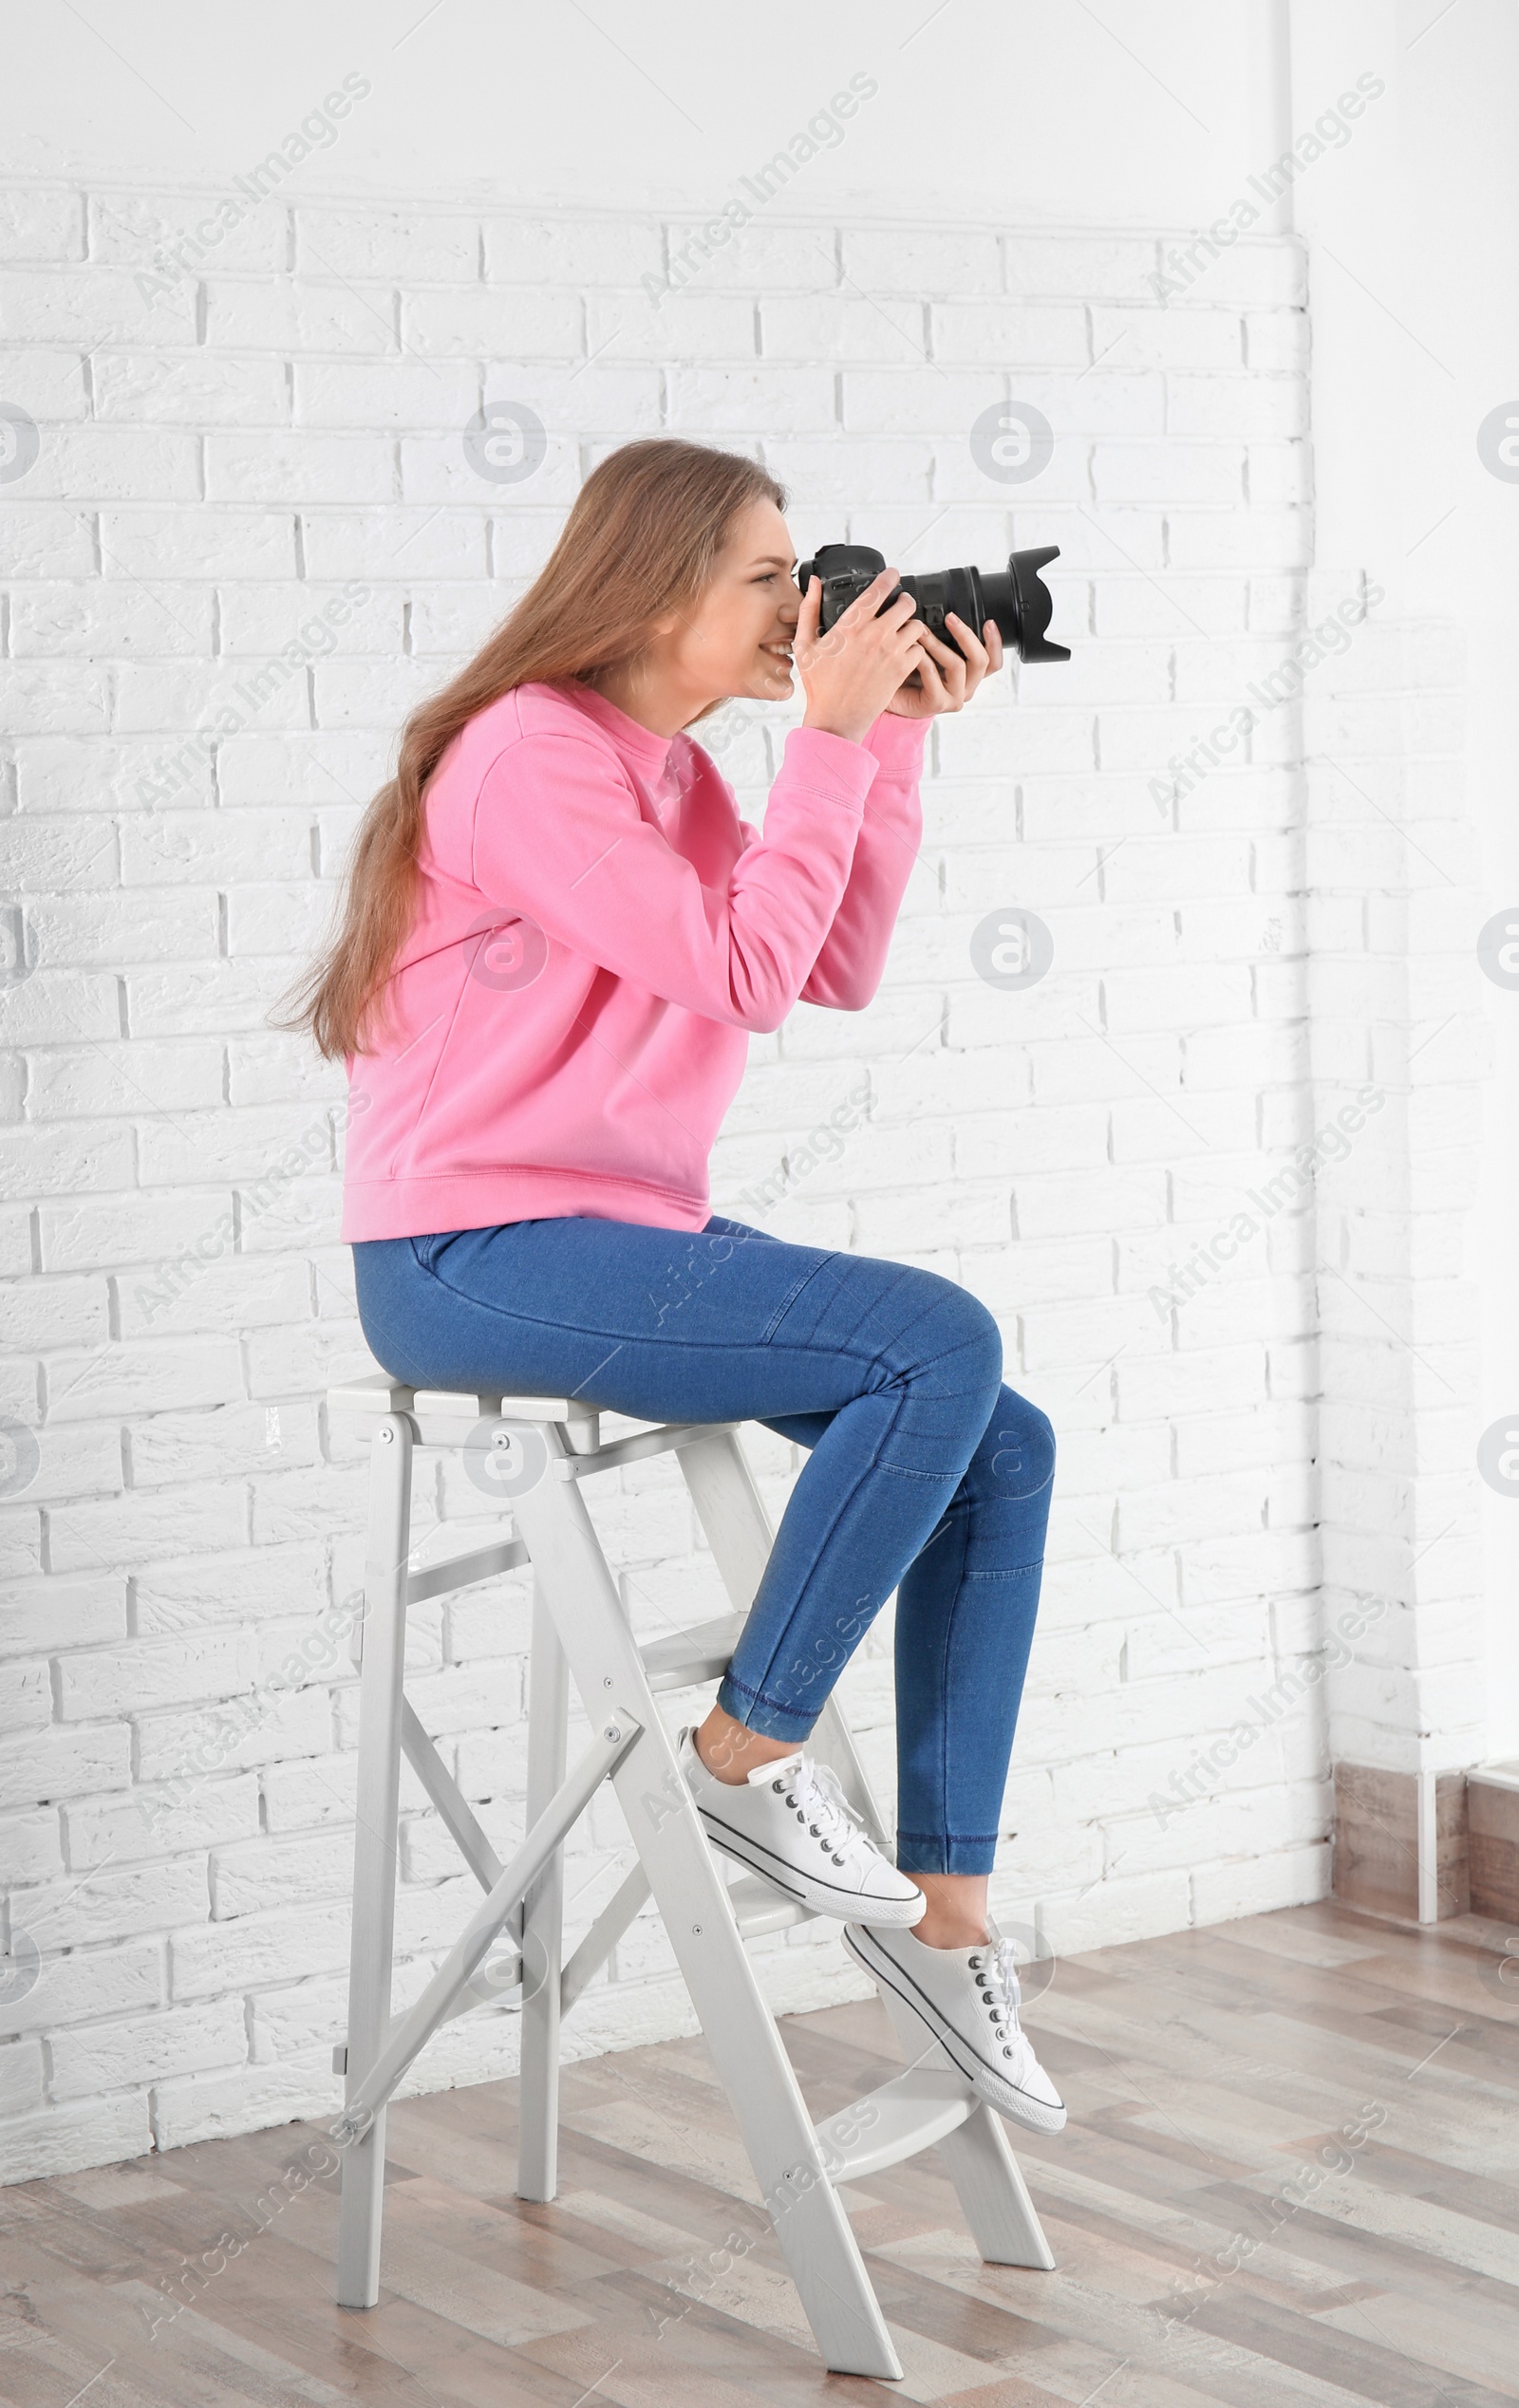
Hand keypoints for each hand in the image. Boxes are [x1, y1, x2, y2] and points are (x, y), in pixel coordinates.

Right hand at [795, 566, 927, 746]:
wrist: (836, 719)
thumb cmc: (819, 686)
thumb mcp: (805, 645)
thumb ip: (809, 610)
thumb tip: (814, 583)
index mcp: (851, 626)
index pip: (879, 590)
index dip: (889, 577)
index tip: (893, 574)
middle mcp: (874, 636)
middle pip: (906, 604)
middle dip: (905, 601)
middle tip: (900, 605)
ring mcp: (890, 653)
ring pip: (917, 626)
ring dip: (911, 625)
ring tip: (903, 630)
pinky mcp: (900, 671)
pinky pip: (919, 650)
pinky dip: (915, 649)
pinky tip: (905, 652)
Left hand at [884, 611, 1003, 718]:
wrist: (886, 694)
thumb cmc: (909, 671)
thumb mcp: (932, 649)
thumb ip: (945, 637)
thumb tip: (948, 612)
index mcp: (970, 675)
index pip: (993, 661)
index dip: (995, 642)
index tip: (988, 622)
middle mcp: (966, 687)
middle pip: (981, 661)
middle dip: (966, 635)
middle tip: (950, 618)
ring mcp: (953, 698)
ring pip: (958, 666)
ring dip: (938, 644)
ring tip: (921, 630)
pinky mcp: (937, 704)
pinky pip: (933, 675)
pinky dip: (923, 658)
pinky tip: (913, 649)